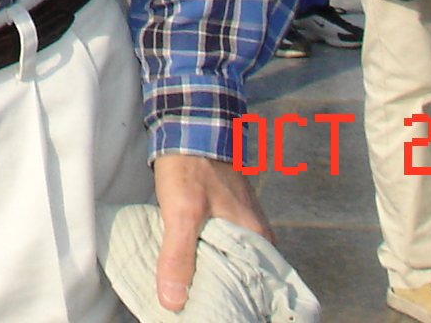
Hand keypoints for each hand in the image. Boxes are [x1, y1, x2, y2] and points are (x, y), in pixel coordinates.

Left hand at [152, 152, 272, 311]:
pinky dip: (202, 262)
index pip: (256, 290)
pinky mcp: (224, 218)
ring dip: (208, 279)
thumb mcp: (182, 213)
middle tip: (195, 313)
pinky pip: (217, 249)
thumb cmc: (191, 167)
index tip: (214, 317)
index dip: (237, 307)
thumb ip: (179, 257)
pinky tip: (185, 273)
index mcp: (256, 241)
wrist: (189, 126)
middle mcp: (255, 237)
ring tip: (188, 301)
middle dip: (220, 297)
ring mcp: (240, 226)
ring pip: (226, 264)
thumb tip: (173, 302)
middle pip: (240, 279)